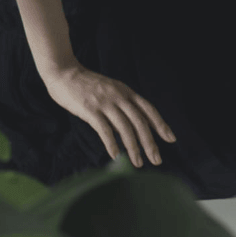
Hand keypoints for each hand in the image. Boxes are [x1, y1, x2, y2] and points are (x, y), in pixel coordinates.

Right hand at [41, 62, 176, 167]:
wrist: (64, 72)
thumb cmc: (87, 85)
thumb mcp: (111, 90)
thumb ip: (123, 105)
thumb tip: (136, 126)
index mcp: (126, 91)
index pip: (148, 109)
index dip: (160, 124)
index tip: (171, 140)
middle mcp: (119, 96)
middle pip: (140, 121)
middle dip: (150, 143)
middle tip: (157, 160)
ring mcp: (105, 102)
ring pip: (125, 128)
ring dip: (133, 148)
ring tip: (138, 164)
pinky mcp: (90, 109)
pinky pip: (104, 129)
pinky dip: (111, 143)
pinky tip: (115, 155)